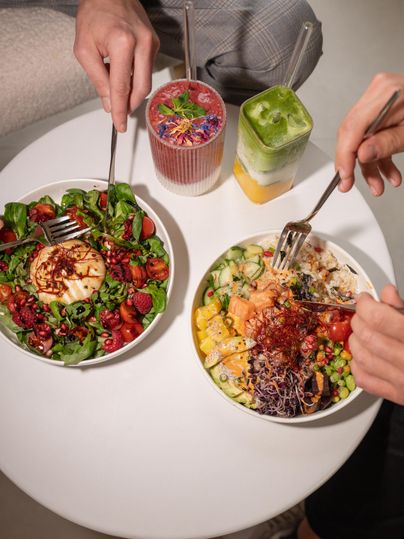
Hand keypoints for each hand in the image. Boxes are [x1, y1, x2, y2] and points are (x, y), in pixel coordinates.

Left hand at [74, 0, 159, 131]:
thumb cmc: (95, 13)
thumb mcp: (84, 48)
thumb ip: (97, 79)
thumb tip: (109, 103)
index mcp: (122, 43)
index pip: (121, 87)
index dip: (119, 110)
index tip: (120, 125)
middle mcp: (142, 43)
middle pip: (140, 88)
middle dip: (129, 104)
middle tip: (118, 112)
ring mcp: (152, 43)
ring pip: (146, 81)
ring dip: (131, 90)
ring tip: (115, 84)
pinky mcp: (155, 43)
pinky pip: (147, 70)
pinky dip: (135, 77)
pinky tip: (123, 71)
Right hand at [336, 72, 403, 195]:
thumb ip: (386, 144)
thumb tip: (361, 155)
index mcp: (385, 93)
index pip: (351, 128)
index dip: (344, 157)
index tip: (344, 177)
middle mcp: (379, 93)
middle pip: (353, 134)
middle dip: (354, 164)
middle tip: (350, 184)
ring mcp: (381, 101)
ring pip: (362, 139)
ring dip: (370, 165)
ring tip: (378, 185)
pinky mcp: (385, 111)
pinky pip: (374, 136)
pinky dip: (380, 157)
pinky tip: (389, 174)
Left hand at [349, 284, 403, 403]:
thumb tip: (386, 293)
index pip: (379, 319)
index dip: (366, 305)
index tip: (366, 300)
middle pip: (368, 337)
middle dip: (359, 320)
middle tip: (362, 314)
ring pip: (363, 358)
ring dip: (356, 340)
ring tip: (361, 332)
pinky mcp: (399, 396)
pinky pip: (365, 380)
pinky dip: (357, 365)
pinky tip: (364, 354)